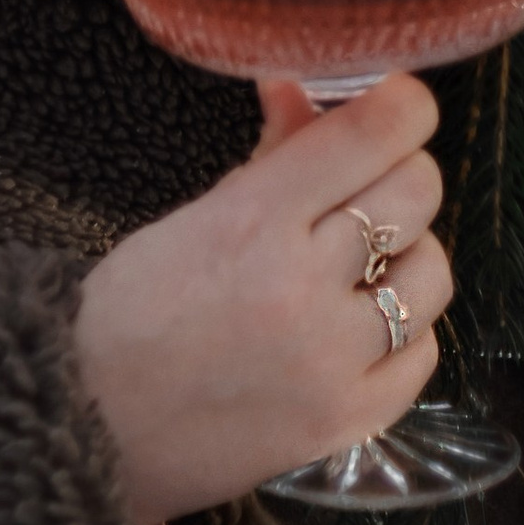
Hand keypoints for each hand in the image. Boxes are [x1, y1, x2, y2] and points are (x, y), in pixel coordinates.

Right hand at [73, 76, 451, 524]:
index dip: (401, 107)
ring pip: (432, 272)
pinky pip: (424, 353)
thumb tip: (305, 91)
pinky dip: (403, 332)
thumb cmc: (127, 316)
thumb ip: (268, 160)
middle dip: (399, 174)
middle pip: (418, 191)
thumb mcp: (189, 220)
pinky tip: (361, 330)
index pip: (376, 133)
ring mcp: (334, 360)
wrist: (90, 433)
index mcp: (255, 220)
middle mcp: (305, 285)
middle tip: (365, 190)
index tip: (395, 107)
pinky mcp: (348, 422)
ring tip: (363, 268)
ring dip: (406, 256)